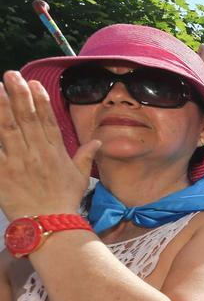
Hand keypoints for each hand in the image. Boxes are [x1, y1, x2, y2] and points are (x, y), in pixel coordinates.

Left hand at [0, 72, 100, 217]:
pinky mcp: (3, 174)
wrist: (51, 225)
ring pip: (9, 129)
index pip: (48, 121)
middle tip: (11, 75)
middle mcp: (38, 153)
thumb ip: (86, 156)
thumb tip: (97, 142)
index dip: (40, 101)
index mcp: (56, 153)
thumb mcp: (80, 178)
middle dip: (19, 95)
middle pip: (27, 119)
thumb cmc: (65, 201)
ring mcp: (19, 162)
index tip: (34, 83)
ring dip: (3, 107)